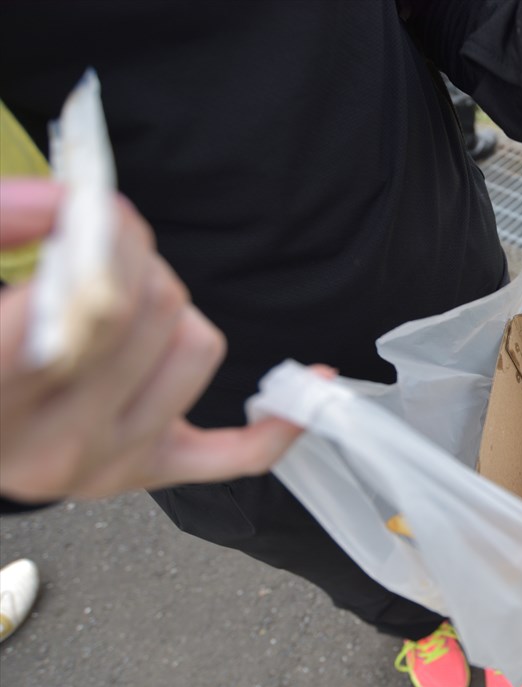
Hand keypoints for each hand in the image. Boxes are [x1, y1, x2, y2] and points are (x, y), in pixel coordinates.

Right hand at [0, 179, 319, 503]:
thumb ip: (0, 224)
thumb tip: (72, 199)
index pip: (89, 303)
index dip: (105, 239)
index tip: (97, 209)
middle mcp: (55, 445)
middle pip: (152, 313)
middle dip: (138, 259)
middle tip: (112, 241)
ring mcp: (109, 463)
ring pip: (196, 348)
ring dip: (176, 307)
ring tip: (133, 300)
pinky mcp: (148, 472)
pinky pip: (239, 454)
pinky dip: (279, 421)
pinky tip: (309, 382)